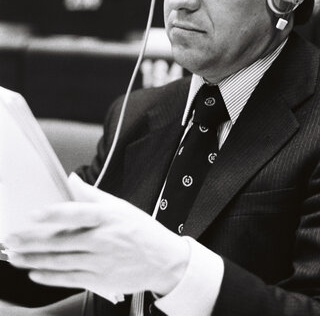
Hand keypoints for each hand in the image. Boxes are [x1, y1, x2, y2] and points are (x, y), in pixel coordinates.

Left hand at [3, 174, 189, 302]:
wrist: (164, 260)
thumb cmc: (141, 230)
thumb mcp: (120, 206)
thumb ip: (92, 195)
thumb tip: (71, 180)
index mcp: (108, 217)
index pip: (75, 213)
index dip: (52, 214)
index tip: (32, 215)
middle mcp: (103, 239)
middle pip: (61, 240)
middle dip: (32, 240)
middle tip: (11, 239)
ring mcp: (100, 261)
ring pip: (61, 261)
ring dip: (34, 259)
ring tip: (15, 256)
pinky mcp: (100, 280)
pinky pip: (70, 278)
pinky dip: (50, 276)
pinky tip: (36, 272)